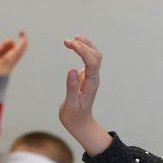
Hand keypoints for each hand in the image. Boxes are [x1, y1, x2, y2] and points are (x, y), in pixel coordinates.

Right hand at [0, 31, 27, 75]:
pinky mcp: (1, 54)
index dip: (23, 36)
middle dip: (7, 41)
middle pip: (11, 41)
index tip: (21, 31)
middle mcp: (14, 52)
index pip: (23, 42)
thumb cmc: (9, 61)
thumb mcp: (16, 51)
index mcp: (19, 52)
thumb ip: (21, 44)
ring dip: (1, 45)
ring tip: (1, 50)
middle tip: (5, 44)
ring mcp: (7, 53)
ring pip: (4, 43)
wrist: (0, 70)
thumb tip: (24, 38)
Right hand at [60, 35, 111, 154]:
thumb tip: (72, 70)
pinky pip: (89, 60)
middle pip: (96, 56)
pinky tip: (75, 45)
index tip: (69, 43)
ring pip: (94, 56)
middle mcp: (94, 79)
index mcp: (91, 84)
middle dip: (84, 45)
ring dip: (86, 45)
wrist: (80, 124)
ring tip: (72, 39)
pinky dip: (83, 50)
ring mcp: (91, 77)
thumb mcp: (70, 104)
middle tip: (66, 41)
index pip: (92, 62)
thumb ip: (72, 87)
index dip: (82, 50)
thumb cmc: (74, 116)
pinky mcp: (87, 77)